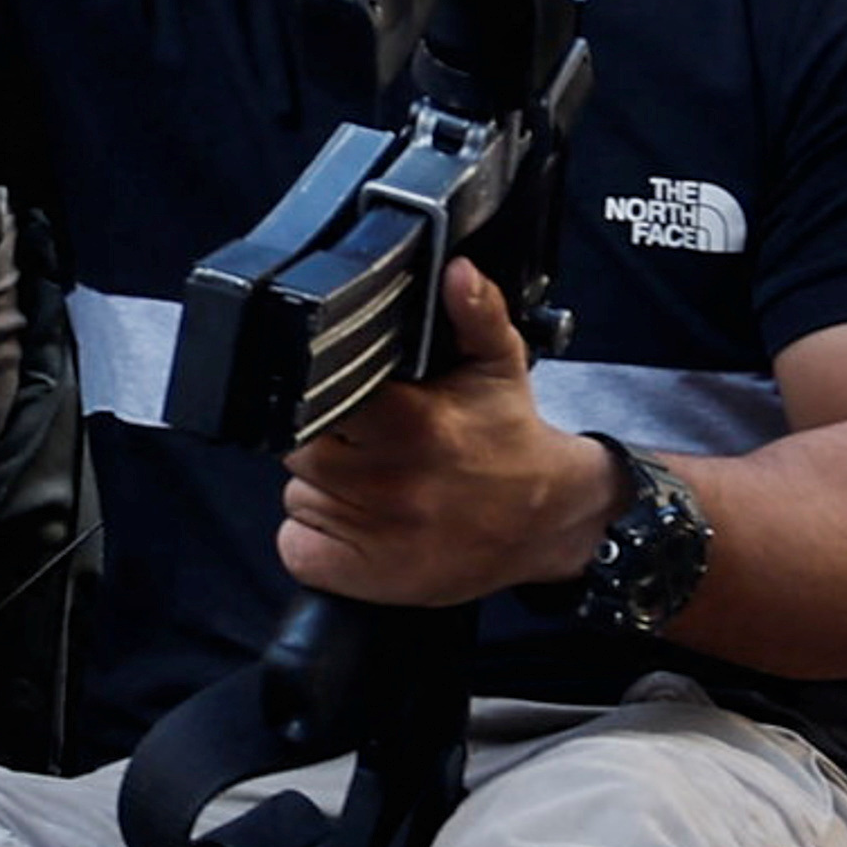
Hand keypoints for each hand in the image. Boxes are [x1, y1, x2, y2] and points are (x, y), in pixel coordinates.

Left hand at [278, 265, 617, 608]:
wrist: (547, 523)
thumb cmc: (510, 442)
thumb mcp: (499, 367)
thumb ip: (473, 314)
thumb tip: (455, 270)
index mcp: (411, 422)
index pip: (317, 400)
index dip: (327, 400)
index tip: (356, 405)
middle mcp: (387, 480)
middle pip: (299, 450)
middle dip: (326, 443)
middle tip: (371, 445)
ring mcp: (374, 533)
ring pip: (298, 496)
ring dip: (324, 490)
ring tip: (374, 485)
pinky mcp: (364, 576)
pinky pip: (298, 548)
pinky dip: (316, 539)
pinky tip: (359, 524)